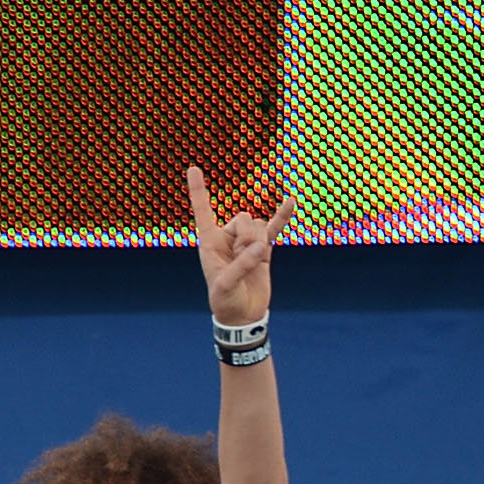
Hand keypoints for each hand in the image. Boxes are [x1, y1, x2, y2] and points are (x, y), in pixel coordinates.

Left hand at [188, 167, 288, 325]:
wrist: (243, 315)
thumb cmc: (225, 301)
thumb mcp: (226, 285)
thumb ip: (242, 265)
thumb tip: (262, 247)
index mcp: (210, 242)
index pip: (203, 211)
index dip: (198, 190)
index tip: (192, 168)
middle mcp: (227, 238)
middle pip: (244, 218)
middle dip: (248, 237)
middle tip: (243, 261)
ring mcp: (246, 241)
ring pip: (259, 225)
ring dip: (260, 242)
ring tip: (254, 263)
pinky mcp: (263, 249)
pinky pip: (274, 228)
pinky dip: (282, 215)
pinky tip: (291, 201)